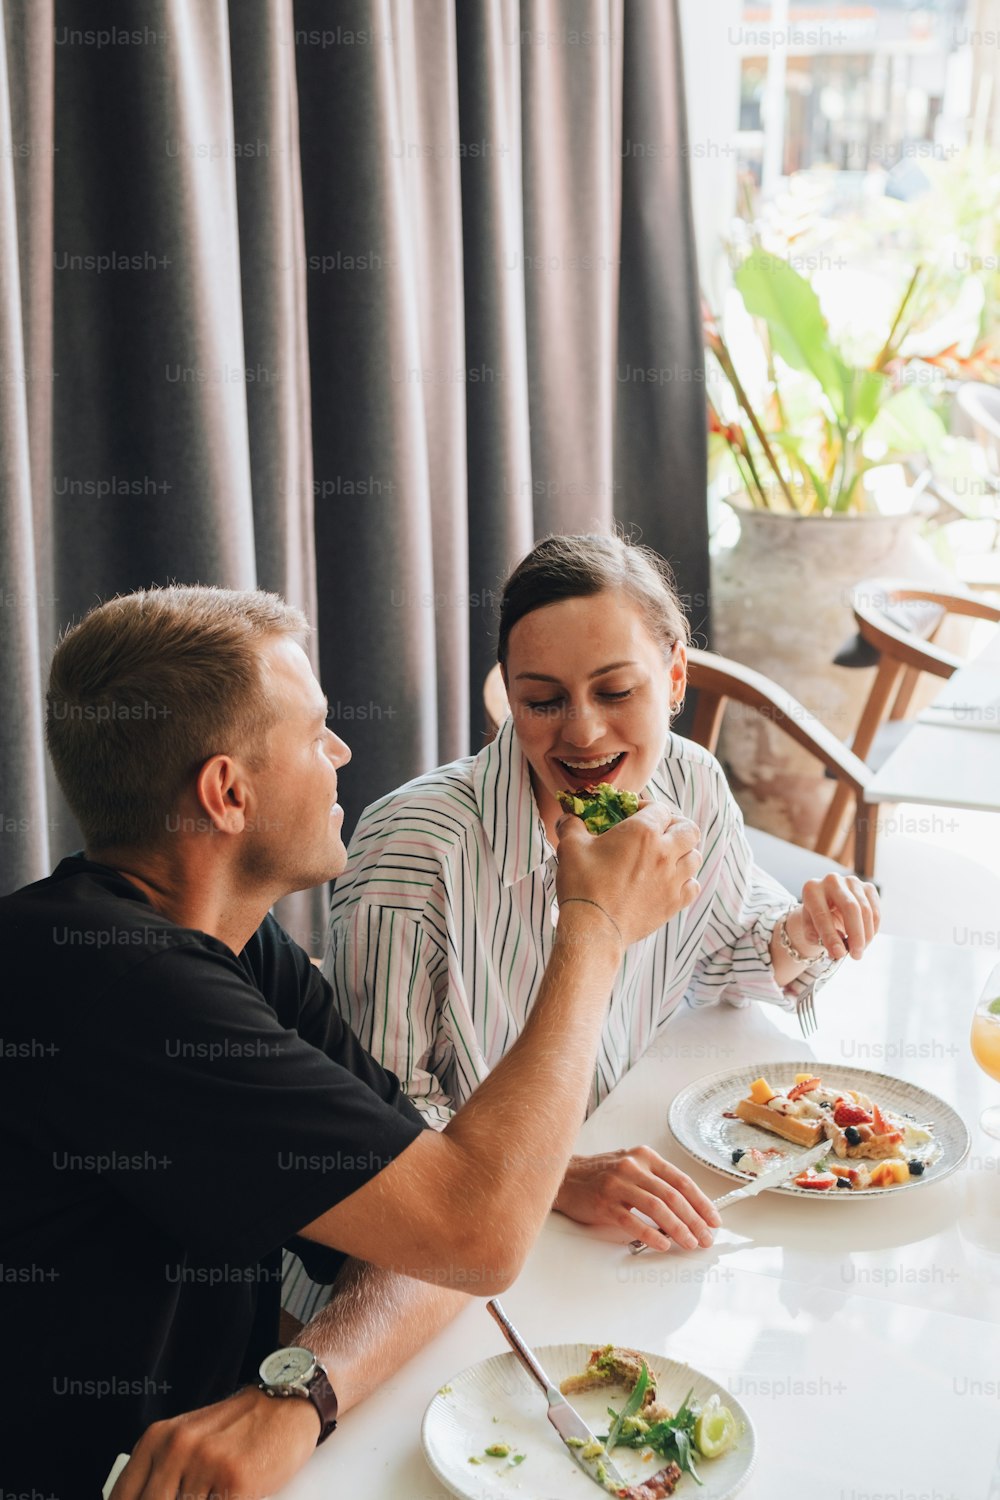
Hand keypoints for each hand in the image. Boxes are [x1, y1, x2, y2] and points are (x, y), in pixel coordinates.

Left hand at [110, 1384, 318, 1499]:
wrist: (286, 1405)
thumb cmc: (237, 1428)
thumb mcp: (187, 1440)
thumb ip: (160, 1476)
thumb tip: (145, 1499)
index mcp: (156, 1439)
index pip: (122, 1497)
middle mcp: (177, 1448)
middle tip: (190, 1499)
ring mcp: (205, 1464)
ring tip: (210, 1494)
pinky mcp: (235, 1481)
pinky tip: (228, 1496)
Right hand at [553, 1147, 721, 1252]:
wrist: (565, 1177)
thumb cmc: (601, 1175)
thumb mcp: (632, 1169)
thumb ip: (656, 1184)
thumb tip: (686, 1212)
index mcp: (645, 1157)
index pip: (681, 1180)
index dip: (701, 1202)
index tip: (713, 1220)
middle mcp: (633, 1167)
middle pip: (673, 1195)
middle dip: (695, 1220)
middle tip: (705, 1238)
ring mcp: (618, 1184)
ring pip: (657, 1207)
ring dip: (678, 1228)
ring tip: (689, 1243)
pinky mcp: (605, 1203)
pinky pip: (633, 1221)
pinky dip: (651, 1234)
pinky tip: (663, 1244)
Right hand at [555, 803, 701, 949]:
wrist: (594, 928)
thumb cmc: (582, 884)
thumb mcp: (570, 847)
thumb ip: (572, 825)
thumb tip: (569, 817)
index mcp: (642, 832)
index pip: (660, 808)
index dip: (648, 808)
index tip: (635, 815)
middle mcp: (664, 852)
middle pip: (689, 830)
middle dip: (677, 826)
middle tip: (660, 832)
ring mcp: (673, 879)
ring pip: (695, 857)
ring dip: (684, 853)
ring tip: (667, 857)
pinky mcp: (674, 903)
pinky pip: (693, 885)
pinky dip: (686, 881)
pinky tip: (671, 882)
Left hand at [790, 874, 880, 961]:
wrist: (826, 905)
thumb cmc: (816, 919)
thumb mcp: (810, 929)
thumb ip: (819, 939)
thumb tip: (836, 950)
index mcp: (811, 889)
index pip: (822, 914)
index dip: (830, 936)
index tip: (838, 953)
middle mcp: (831, 880)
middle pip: (850, 908)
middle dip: (855, 935)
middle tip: (856, 955)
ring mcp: (851, 881)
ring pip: (866, 911)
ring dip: (866, 936)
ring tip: (859, 951)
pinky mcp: (867, 887)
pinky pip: (875, 911)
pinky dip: (873, 929)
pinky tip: (866, 939)